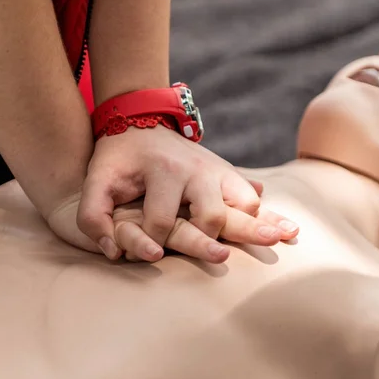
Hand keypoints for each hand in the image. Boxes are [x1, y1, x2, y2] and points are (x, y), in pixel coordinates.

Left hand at [75, 126, 298, 261]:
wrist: (141, 119)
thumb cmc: (118, 156)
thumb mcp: (96, 179)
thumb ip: (93, 215)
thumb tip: (113, 252)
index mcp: (164, 171)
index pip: (162, 222)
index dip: (150, 244)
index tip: (147, 254)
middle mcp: (197, 170)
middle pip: (212, 216)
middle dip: (210, 242)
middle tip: (220, 259)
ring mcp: (216, 170)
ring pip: (245, 203)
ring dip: (253, 225)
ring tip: (277, 241)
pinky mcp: (226, 172)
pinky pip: (252, 193)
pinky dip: (266, 212)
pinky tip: (285, 227)